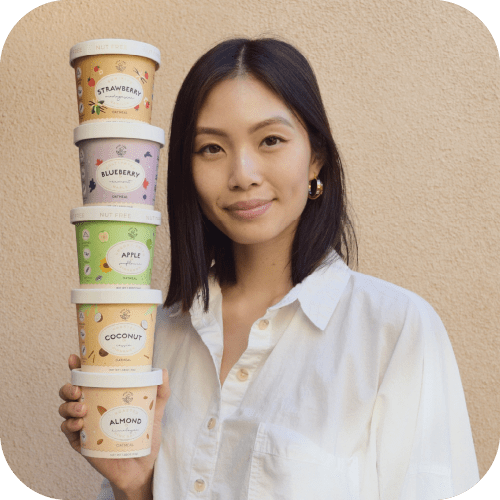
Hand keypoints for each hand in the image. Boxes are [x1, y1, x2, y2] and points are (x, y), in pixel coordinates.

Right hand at [59, 354, 169, 497]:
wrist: (142, 466)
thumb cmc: (145, 435)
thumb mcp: (155, 410)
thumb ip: (160, 391)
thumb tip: (162, 370)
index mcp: (104, 394)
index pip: (86, 377)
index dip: (76, 366)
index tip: (74, 358)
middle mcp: (91, 406)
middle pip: (69, 392)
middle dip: (68, 387)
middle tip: (78, 389)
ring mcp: (84, 425)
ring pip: (65, 410)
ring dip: (69, 406)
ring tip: (83, 408)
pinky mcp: (82, 443)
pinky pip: (67, 431)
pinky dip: (70, 425)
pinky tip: (80, 424)